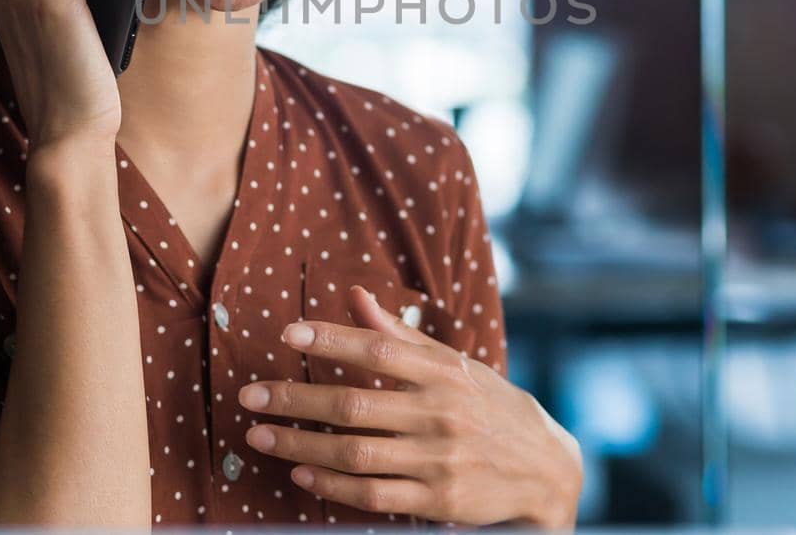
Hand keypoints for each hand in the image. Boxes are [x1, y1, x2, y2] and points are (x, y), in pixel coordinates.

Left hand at [237, 285, 582, 528]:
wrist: (545, 468)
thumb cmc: (490, 407)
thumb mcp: (454, 365)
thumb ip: (400, 336)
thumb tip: (354, 295)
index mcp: (443, 373)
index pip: (378, 350)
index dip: (332, 340)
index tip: (288, 333)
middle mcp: (440, 414)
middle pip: (353, 407)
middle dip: (294, 400)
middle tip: (250, 396)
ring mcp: (439, 460)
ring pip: (355, 454)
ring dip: (300, 445)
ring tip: (260, 435)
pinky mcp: (437, 500)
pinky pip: (373, 494)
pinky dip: (332, 484)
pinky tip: (301, 471)